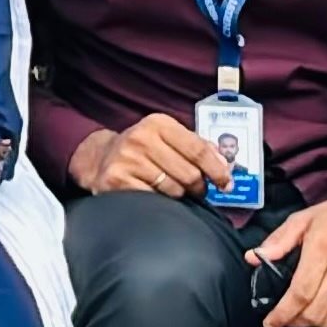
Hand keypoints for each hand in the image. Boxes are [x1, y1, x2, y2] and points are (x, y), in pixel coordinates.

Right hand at [76, 113, 227, 198]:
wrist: (99, 158)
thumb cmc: (143, 150)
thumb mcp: (168, 139)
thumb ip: (197, 147)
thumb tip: (224, 163)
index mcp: (158, 123)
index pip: (198, 149)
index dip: (217, 170)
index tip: (227, 184)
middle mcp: (141, 138)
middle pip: (190, 174)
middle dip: (199, 188)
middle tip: (198, 192)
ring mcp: (127, 159)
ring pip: (174, 190)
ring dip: (179, 196)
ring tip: (171, 191)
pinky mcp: (117, 180)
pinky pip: (154, 200)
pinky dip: (160, 203)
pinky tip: (154, 196)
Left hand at [250, 171, 326, 326]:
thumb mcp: (304, 218)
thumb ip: (278, 240)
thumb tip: (253, 258)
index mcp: (323, 248)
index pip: (300, 292)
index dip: (282, 314)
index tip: (271, 323)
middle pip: (315, 311)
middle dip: (294, 322)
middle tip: (284, 321)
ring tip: (301, 324)